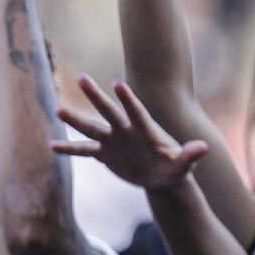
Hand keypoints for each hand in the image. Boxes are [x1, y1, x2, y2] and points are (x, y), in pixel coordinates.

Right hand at [52, 75, 208, 190]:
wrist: (161, 177)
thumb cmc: (175, 168)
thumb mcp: (184, 165)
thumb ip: (190, 155)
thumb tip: (203, 148)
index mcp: (145, 130)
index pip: (136, 111)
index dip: (127, 99)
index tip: (117, 83)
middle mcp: (126, 130)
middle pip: (108, 110)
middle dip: (94, 95)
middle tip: (80, 77)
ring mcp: (113, 141)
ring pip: (90, 127)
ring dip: (74, 119)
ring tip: (57, 110)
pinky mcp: (104, 154)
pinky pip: (83, 150)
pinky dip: (69, 148)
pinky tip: (52, 145)